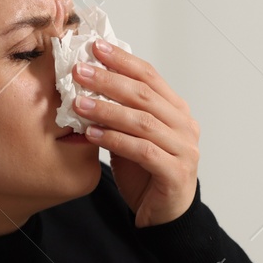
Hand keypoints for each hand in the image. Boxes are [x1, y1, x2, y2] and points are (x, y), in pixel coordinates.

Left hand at [73, 42, 200, 227]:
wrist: (165, 214)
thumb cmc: (147, 173)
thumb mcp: (130, 135)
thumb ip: (117, 112)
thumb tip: (84, 84)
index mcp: (176, 110)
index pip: (149, 76)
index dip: (122, 60)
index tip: (95, 48)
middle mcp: (184, 126)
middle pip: (144, 95)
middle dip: (109, 80)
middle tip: (80, 71)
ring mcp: (184, 149)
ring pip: (142, 122)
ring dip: (107, 110)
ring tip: (78, 103)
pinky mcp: (175, 173)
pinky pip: (142, 151)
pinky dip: (115, 140)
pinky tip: (91, 134)